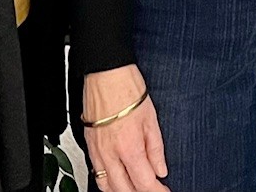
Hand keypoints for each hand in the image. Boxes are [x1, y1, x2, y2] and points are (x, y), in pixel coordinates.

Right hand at [82, 65, 167, 191]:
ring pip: (107, 186)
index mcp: (129, 148)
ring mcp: (97, 152)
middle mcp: (110, 155)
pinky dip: (108, 182)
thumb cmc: (128, 91)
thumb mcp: (152, 121)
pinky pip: (96, 173)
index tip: (165, 191)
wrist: (106, 76)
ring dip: (123, 191)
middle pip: (125, 190)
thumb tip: (161, 169)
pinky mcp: (89, 147)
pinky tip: (118, 178)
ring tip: (136, 187)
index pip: (144, 183)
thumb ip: (156, 150)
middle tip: (154, 190)